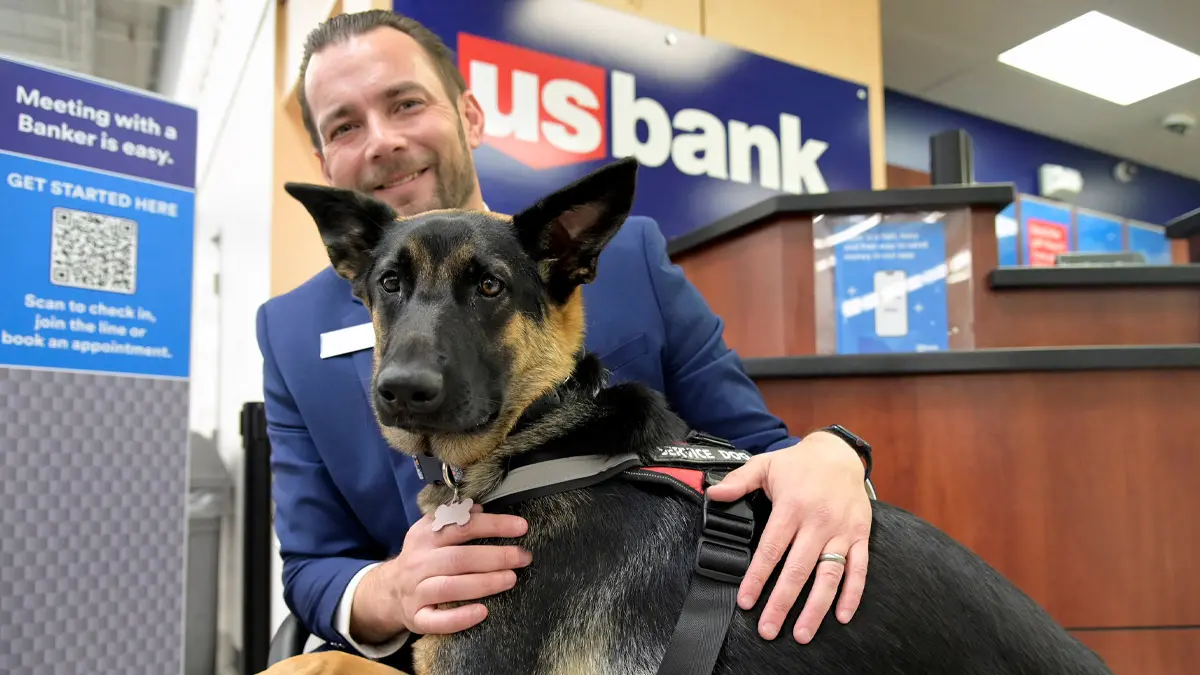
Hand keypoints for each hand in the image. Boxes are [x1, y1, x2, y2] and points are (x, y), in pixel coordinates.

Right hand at [349, 504, 532, 642]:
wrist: (388, 592)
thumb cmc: (422, 559)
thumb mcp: (431, 533)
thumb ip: (454, 519)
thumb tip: (478, 508)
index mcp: (425, 537)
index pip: (461, 526)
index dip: (493, 525)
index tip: (521, 527)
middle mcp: (418, 563)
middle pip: (458, 557)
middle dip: (495, 556)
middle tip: (523, 556)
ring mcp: (416, 591)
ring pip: (450, 587)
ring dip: (483, 583)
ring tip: (510, 578)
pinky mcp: (416, 618)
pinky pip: (437, 621)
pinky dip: (460, 618)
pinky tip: (483, 612)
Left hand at [707, 433, 871, 643]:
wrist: (839, 453)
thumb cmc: (798, 463)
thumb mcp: (765, 465)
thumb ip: (738, 481)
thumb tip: (713, 494)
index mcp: (792, 507)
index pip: (771, 549)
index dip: (758, 577)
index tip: (747, 600)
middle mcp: (818, 522)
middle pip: (798, 570)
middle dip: (782, 603)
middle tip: (769, 629)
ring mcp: (842, 530)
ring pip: (829, 575)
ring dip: (816, 608)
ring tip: (803, 633)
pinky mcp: (861, 535)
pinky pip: (859, 569)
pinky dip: (853, 594)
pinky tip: (842, 616)